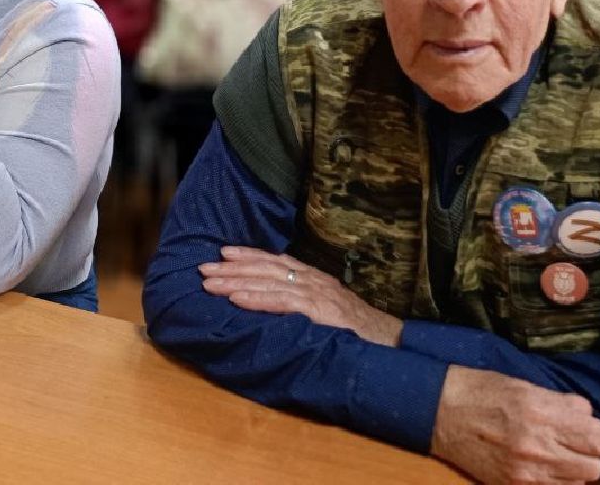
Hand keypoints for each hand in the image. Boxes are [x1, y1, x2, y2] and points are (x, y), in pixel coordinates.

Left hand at [198, 246, 402, 345]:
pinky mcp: (321, 313)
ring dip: (236, 282)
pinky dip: (257, 299)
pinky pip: (283, 302)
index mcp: (316, 281)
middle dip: (234, 267)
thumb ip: (307, 308)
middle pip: (268, 268)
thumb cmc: (362, 335)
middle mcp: (315, 282)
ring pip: (269, 282)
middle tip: (203, 268)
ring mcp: (319, 295)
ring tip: (210, 283)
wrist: (396, 346)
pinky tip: (236, 298)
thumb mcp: (331, 314)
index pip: (278, 262)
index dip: (250, 256)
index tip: (224, 254)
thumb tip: (277, 308)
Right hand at [431, 366, 599, 483]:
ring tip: (563, 456)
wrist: (437, 410)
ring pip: (576, 483)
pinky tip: (548, 469)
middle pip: (592, 468)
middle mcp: (537, 445)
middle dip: (594, 456)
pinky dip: (558, 483)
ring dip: (577, 472)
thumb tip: (588, 415)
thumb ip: (560, 402)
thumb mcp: (523, 384)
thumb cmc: (481, 389)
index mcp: (542, 413)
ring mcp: (525, 471)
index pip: (599, 439)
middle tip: (583, 445)